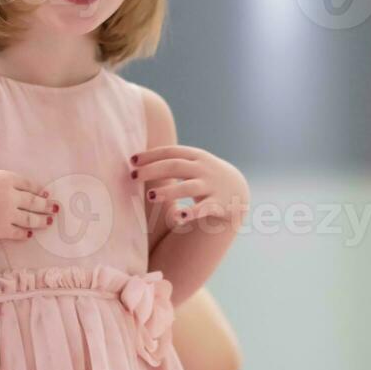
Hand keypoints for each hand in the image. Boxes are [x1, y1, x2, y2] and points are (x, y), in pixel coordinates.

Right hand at [0, 160, 56, 241]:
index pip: (27, 183)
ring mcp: (6, 213)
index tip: (45, 193)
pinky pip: (18, 232)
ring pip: (30, 218)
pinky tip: (29, 233)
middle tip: (55, 208)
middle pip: (33, 201)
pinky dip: (24, 233)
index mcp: (3, 177)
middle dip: (46, 205)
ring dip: (41, 220)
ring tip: (49, 222)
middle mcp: (9, 194)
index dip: (38, 189)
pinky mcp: (1, 230)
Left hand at [131, 145, 248, 229]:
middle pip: (175, 166)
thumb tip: (134, 161)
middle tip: (133, 176)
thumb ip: (171, 160)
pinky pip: (204, 209)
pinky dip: (191, 213)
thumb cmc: (205, 176)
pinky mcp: (219, 204)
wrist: (238, 191)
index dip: (151, 155)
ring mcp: (212, 186)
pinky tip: (178, 217)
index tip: (131, 161)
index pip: (171, 152)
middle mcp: (203, 169)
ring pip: (188, 187)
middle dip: (153, 170)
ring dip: (168, 191)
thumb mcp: (193, 162)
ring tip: (150, 196)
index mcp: (196, 156)